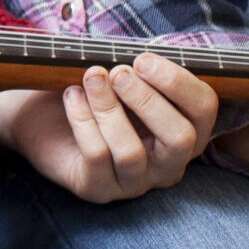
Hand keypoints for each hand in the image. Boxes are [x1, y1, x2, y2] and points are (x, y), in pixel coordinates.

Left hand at [0, 52, 217, 200]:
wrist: (44, 117)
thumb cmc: (94, 91)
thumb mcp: (121, 75)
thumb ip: (138, 68)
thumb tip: (131, 64)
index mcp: (185, 129)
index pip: (204, 109)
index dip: (178, 82)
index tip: (142, 59)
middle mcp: (168, 163)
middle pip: (180, 138)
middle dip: (148, 99)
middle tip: (118, 71)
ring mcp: (135, 181)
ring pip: (132, 152)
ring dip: (109, 107)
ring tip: (91, 77)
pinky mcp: (99, 189)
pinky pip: (96, 156)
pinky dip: (82, 120)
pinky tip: (72, 95)